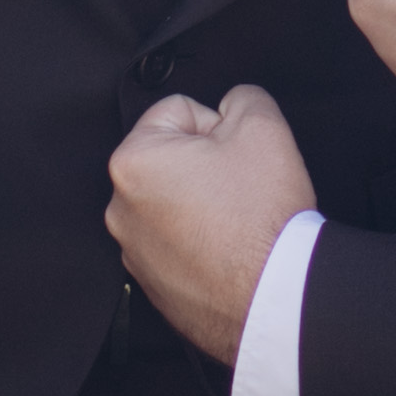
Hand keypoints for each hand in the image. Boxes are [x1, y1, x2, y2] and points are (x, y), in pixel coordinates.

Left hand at [107, 85, 314, 364]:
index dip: (218, 125)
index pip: (178, 110)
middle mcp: (120, 208)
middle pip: (172, 156)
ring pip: (175, 199)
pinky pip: (177, 241)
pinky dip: (201, 239)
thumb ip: (241, 97)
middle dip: (207, 163)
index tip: (237, 154)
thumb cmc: (262, 219)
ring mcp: (133, 250)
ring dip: (203, 200)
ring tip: (237, 219)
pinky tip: (230, 247)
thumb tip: (232, 106)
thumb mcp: (263, 126)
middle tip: (240, 185)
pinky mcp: (152, 283)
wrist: (274, 298)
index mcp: (133, 162)